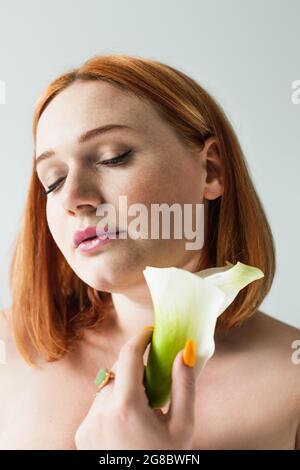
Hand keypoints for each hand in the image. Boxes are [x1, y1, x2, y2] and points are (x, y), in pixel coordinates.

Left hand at [74, 327, 196, 449]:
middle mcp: (100, 411)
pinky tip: (127, 427)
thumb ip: (184, 385)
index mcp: (126, 406)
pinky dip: (113, 408)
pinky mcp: (81, 435)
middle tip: (154, 388)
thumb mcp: (183, 425)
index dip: (140, 339)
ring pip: (108, 389)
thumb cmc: (167, 461)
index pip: (129, 355)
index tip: (150, 332)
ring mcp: (88, 423)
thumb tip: (184, 352)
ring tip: (141, 415)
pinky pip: (98, 407)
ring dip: (124, 391)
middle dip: (136, 373)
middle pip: (119, 372)